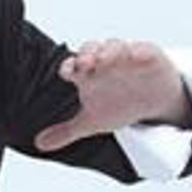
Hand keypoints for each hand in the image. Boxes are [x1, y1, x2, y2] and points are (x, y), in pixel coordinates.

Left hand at [34, 39, 191, 151]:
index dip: (69, 67)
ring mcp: (125, 56)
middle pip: (91, 50)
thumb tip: (39, 144)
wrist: (152, 100)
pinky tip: (137, 56)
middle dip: (87, 54)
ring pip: (115, 46)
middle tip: (85, 63)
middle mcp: (103, 61)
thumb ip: (66, 132)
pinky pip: (143, 49)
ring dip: (110, 51)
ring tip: (106, 60)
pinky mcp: (148, 55)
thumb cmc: (119, 104)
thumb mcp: (92, 122)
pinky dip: (140, 51)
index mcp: (87, 74)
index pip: (73, 66)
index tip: (67, 73)